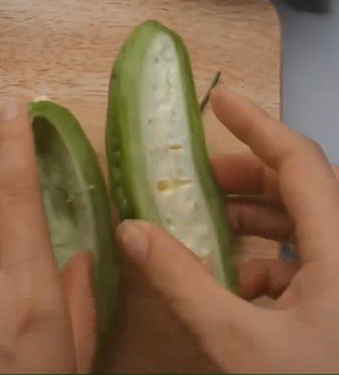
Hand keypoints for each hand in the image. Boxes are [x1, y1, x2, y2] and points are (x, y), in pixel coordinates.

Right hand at [116, 85, 338, 372]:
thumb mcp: (240, 344)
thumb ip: (183, 283)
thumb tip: (129, 230)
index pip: (299, 161)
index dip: (256, 124)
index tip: (217, 101)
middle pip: (303, 188)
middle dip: (247, 178)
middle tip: (199, 179)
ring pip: (309, 224)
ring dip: (258, 219)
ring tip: (212, 228)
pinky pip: (316, 260)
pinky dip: (275, 259)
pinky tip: (242, 286)